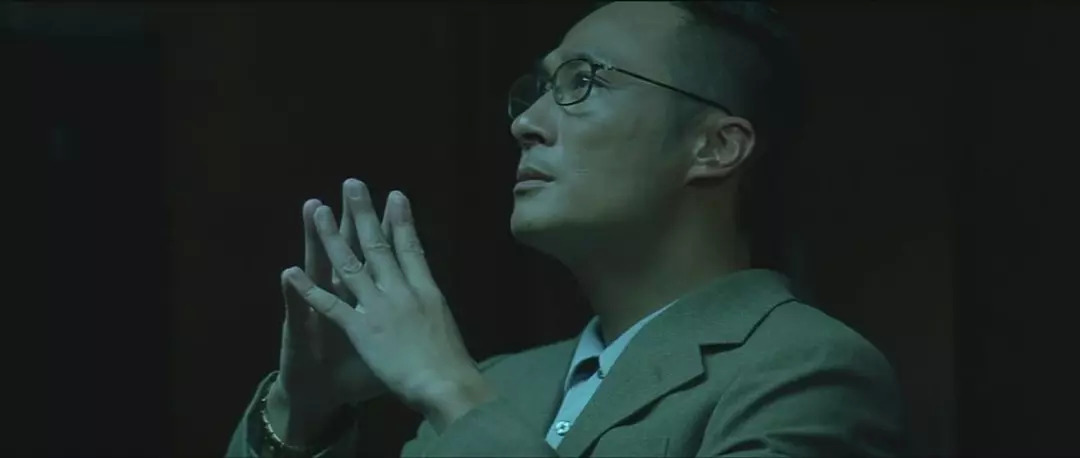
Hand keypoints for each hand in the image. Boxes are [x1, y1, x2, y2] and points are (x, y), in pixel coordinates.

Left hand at [283, 180, 492, 426]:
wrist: (445, 385)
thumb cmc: (452, 362)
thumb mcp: (446, 325)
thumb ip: (431, 307)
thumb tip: (431, 297)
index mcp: (426, 290)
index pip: (411, 248)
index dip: (402, 221)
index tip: (396, 195)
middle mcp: (401, 291)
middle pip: (378, 245)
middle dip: (363, 213)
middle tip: (352, 185)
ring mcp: (379, 307)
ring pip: (350, 265)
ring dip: (331, 237)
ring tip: (319, 209)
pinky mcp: (361, 329)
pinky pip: (330, 306)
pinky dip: (309, 290)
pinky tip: (291, 272)